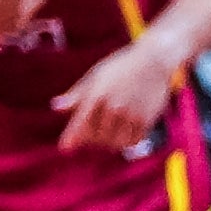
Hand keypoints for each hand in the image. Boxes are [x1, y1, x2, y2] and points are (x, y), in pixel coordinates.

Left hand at [54, 36, 178, 153]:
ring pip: (114, 142)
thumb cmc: (120, 67)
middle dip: (89, 139)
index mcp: (97, 95)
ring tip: (105, 135)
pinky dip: (125, 142)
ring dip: (107, 143)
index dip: (72, 136)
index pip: (81, 122)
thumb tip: (55, 107)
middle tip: (88, 135)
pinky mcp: (147, 120)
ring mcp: (132, 114)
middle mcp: (114, 106)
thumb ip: (76, 95)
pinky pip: (132, 141)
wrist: (155, 61)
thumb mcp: (95, 76)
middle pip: (96, 136)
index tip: (65, 148)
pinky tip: (121, 134)